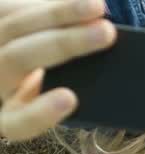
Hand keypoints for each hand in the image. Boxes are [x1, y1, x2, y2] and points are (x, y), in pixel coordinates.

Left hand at [0, 0, 115, 140]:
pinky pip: (11, 7)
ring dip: (59, 12)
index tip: (70, 98)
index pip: (20, 122)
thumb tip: (103, 71)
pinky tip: (75, 4)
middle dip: (64, 43)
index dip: (42, 112)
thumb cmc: (35, 96)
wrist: (8, 75)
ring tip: (97, 6)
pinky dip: (48, 5)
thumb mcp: (45, 109)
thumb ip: (62, 101)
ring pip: (15, 25)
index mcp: (7, 119)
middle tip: (107, 32)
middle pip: (18, 60)